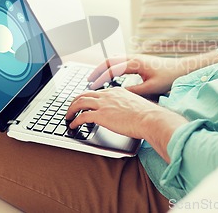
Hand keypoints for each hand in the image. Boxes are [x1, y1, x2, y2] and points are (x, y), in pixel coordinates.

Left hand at [65, 87, 187, 161]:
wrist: (150, 118)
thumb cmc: (147, 115)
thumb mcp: (135, 105)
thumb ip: (126, 106)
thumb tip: (125, 113)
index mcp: (116, 91)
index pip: (97, 92)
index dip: (87, 98)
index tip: (84, 103)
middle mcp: (108, 95)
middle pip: (84, 95)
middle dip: (75, 101)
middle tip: (71, 108)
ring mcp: (104, 104)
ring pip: (80, 103)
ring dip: (71, 110)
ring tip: (67, 116)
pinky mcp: (101, 115)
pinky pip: (82, 117)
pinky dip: (75, 121)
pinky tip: (73, 125)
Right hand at [88, 55, 188, 99]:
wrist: (181, 69)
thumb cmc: (168, 78)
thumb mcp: (150, 88)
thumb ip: (133, 91)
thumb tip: (118, 94)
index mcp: (135, 64)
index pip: (112, 69)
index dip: (100, 78)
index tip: (92, 86)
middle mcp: (133, 58)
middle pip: (109, 60)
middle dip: (97, 70)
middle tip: (88, 80)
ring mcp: (136, 57)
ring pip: (114, 59)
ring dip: (103, 67)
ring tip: (96, 77)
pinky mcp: (138, 60)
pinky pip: (120, 60)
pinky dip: (111, 66)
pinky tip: (109, 74)